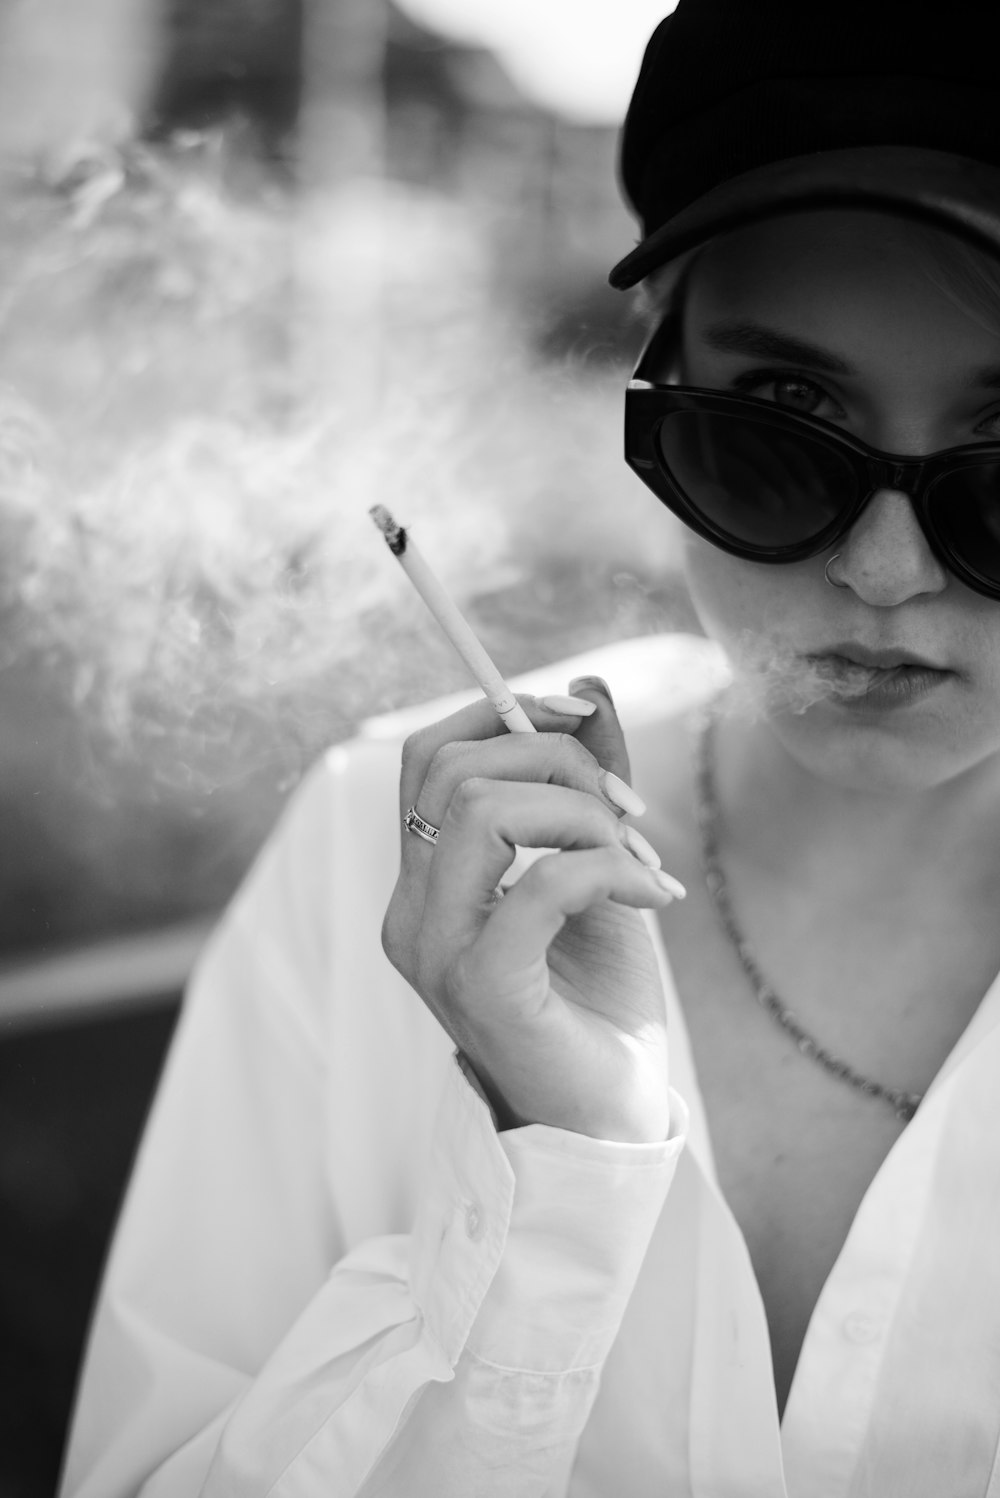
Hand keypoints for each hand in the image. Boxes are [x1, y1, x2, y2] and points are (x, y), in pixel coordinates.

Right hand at [380, 679, 683, 1141]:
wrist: (610, 1118)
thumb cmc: (597, 1000)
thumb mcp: (597, 872)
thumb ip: (584, 791)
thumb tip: (590, 694)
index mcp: (424, 884)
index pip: (424, 760)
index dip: (497, 715)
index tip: (576, 714)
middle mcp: (412, 914)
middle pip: (451, 771)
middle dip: (556, 762)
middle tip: (626, 809)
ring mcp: (437, 953)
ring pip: (480, 812)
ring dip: (581, 813)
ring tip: (635, 857)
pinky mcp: (484, 989)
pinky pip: (542, 884)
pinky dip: (610, 869)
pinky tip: (654, 896)